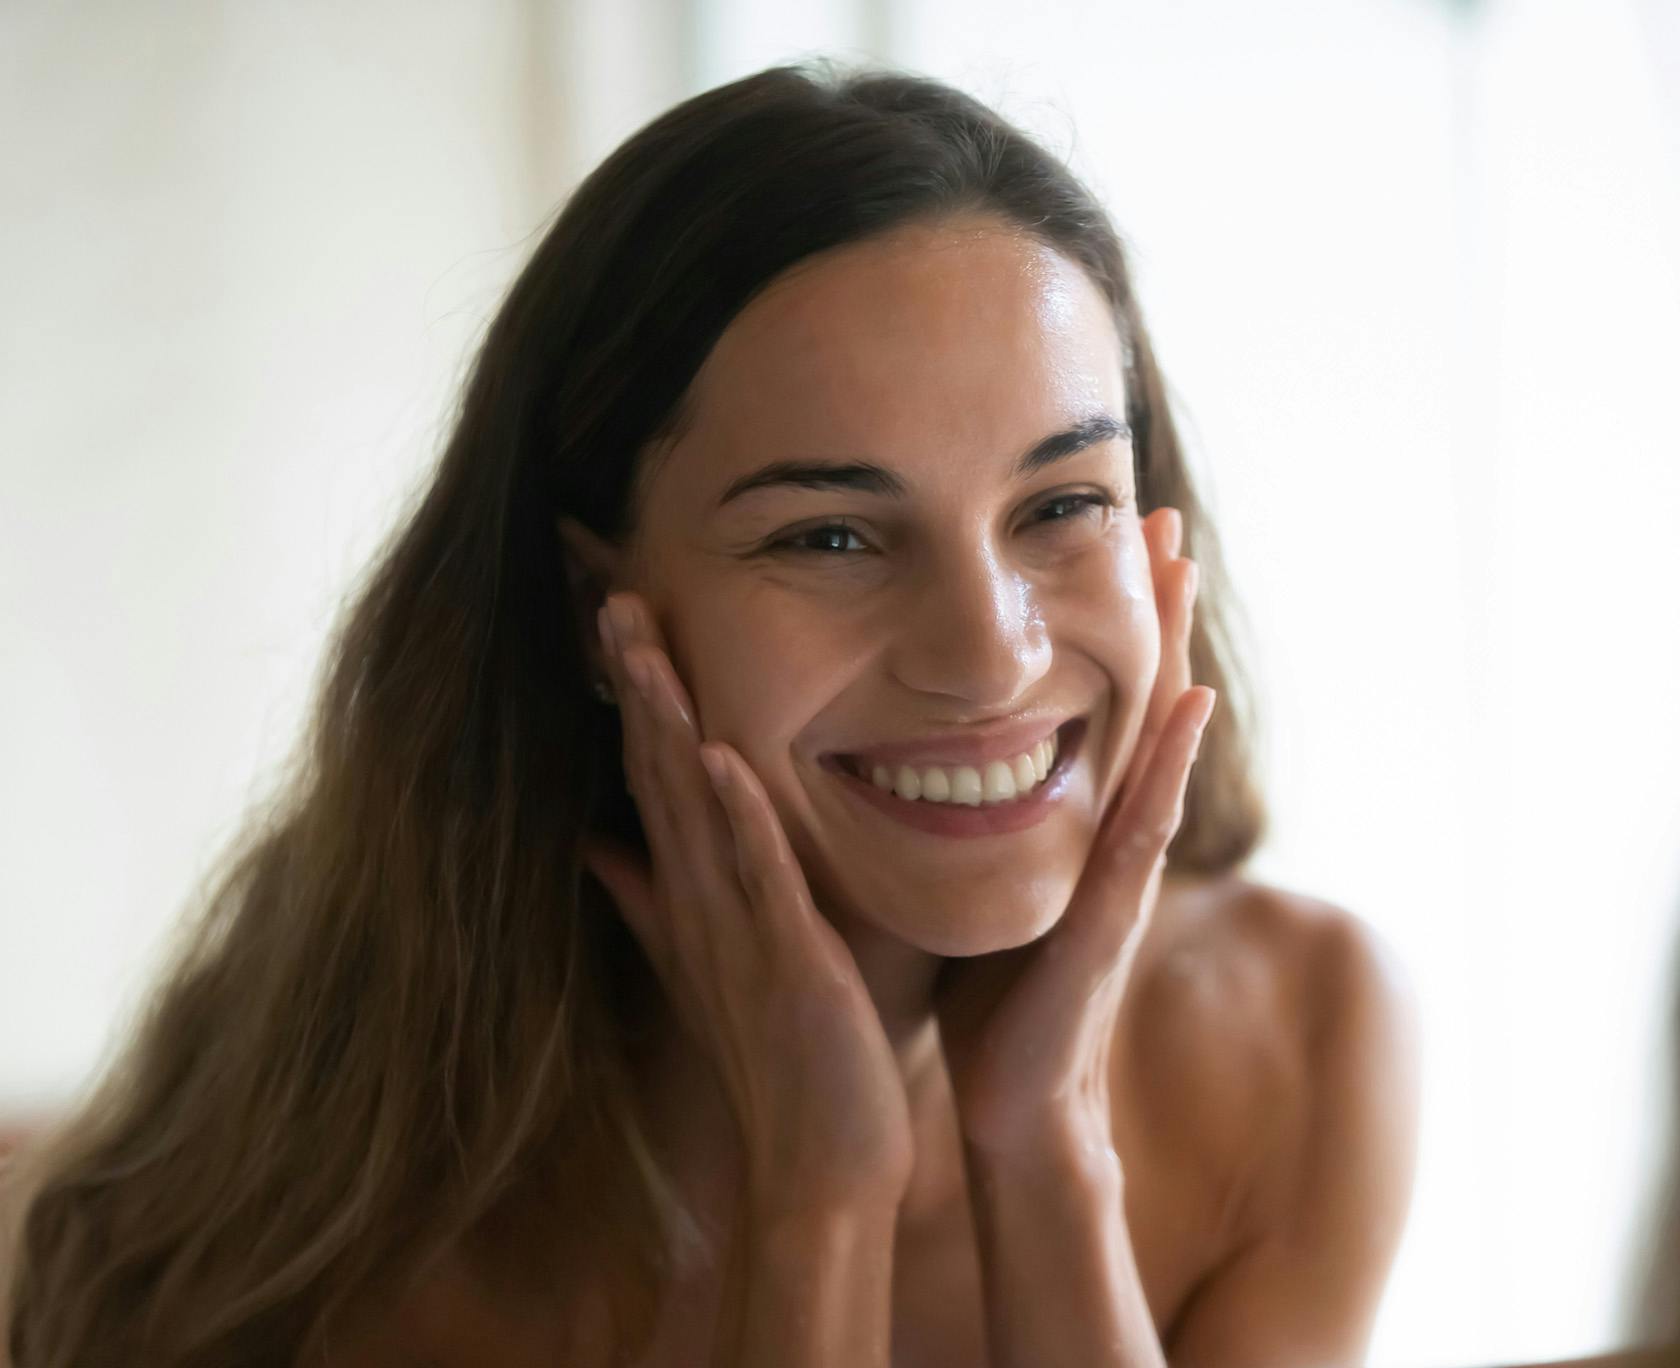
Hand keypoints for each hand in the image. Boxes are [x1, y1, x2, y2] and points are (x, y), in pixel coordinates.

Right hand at [581, 592, 914, 1216]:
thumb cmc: (780, 1054)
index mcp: (694, 892)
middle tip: (613, 593)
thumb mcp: (709, 961)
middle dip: (636, 684)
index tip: (619, 616)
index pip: (656, 775)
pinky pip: (757, 876)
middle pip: (660, 772)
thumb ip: (653, 896)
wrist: (819, 1159)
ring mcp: (736, 928)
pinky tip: (724, 753)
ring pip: (693, 807)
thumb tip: (594, 841)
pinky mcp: (785, 961)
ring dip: (669, 722)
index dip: (636, 695)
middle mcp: (701, 900)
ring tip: (642, 641)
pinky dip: (738, 816)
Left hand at [933, 507, 1215, 1161]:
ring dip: (1171, 653)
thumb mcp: (966, 887)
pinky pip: (1144, 832)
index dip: (1097, 623)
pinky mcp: (1107, 920)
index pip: (1085, 703)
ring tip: (1182, 569)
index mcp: (1062, 821)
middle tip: (1160, 512)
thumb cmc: (987, 999)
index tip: (1097, 534)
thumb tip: (901, 758)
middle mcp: (1100, 831)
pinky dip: (1173, 768)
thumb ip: (955, 825)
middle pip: (1131, 700)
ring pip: (1150, 742)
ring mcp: (1114, 871)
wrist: (1006, 1104)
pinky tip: (1195, 704)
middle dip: (1146, 608)